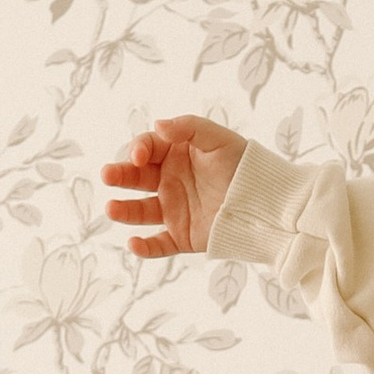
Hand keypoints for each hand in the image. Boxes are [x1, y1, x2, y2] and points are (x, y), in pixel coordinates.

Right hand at [101, 114, 248, 259]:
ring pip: (140, 211)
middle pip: (136, 178)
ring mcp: (174, 210)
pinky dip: (144, 248)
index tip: (139, 157)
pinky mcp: (182, 236)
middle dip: (120, 175)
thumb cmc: (244, 165)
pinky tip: (133, 243)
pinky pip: (158, 245)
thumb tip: (158, 125)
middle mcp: (170, 181)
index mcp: (175, 155)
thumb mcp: (218, 139)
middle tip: (107, 175)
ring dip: (124, 210)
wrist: (266, 203)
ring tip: (111, 208)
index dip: (138, 150)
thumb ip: (188, 128)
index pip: (147, 148)